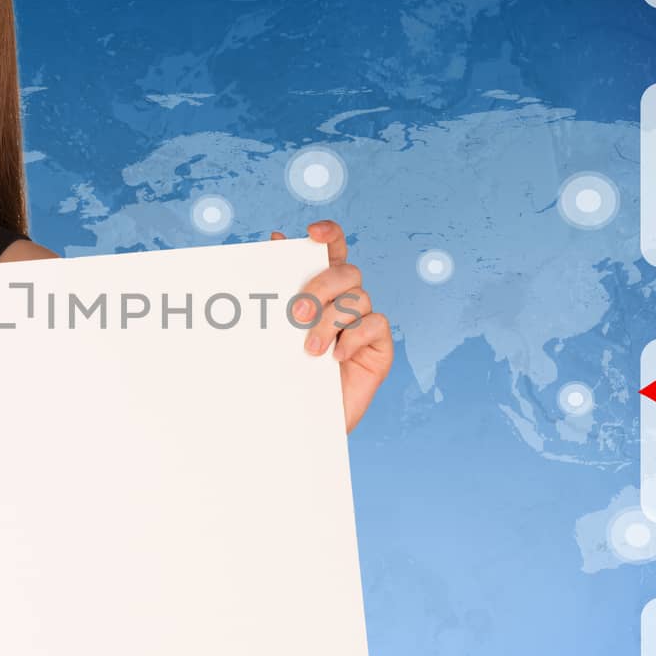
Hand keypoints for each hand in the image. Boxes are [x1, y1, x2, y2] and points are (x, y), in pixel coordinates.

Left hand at [272, 219, 393, 434]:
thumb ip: (279, 289)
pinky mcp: (380, 348)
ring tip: (310, 350)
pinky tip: (336, 356)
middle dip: (321, 286)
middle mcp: (347, 303)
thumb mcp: (276, 332)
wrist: (300, 422)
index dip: (330, 234)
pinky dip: (354, 336)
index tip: (312, 233)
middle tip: (297, 315)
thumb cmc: (287, 374)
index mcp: (323, 291)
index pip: (333, 251)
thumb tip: (275, 239)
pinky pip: (376, 324)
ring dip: (330, 321)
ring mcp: (365, 324)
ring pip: (358, 298)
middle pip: (347, 272)